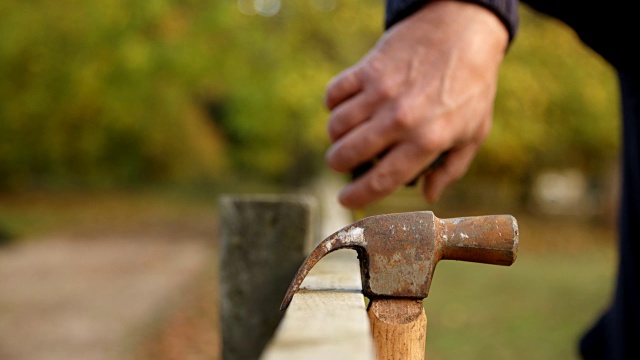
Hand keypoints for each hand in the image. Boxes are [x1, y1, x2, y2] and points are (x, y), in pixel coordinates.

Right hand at [324, 0, 508, 207]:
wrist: (463, 30)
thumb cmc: (472, 85)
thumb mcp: (474, 132)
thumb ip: (451, 169)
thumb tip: (428, 195)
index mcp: (428, 141)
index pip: (381, 179)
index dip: (357, 195)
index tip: (345, 200)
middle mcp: (401, 119)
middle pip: (348, 155)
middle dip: (337, 165)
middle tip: (342, 163)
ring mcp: (382, 92)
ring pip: (336, 126)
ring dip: (335, 137)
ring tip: (345, 135)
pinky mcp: (369, 69)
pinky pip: (334, 94)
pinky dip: (333, 104)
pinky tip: (345, 106)